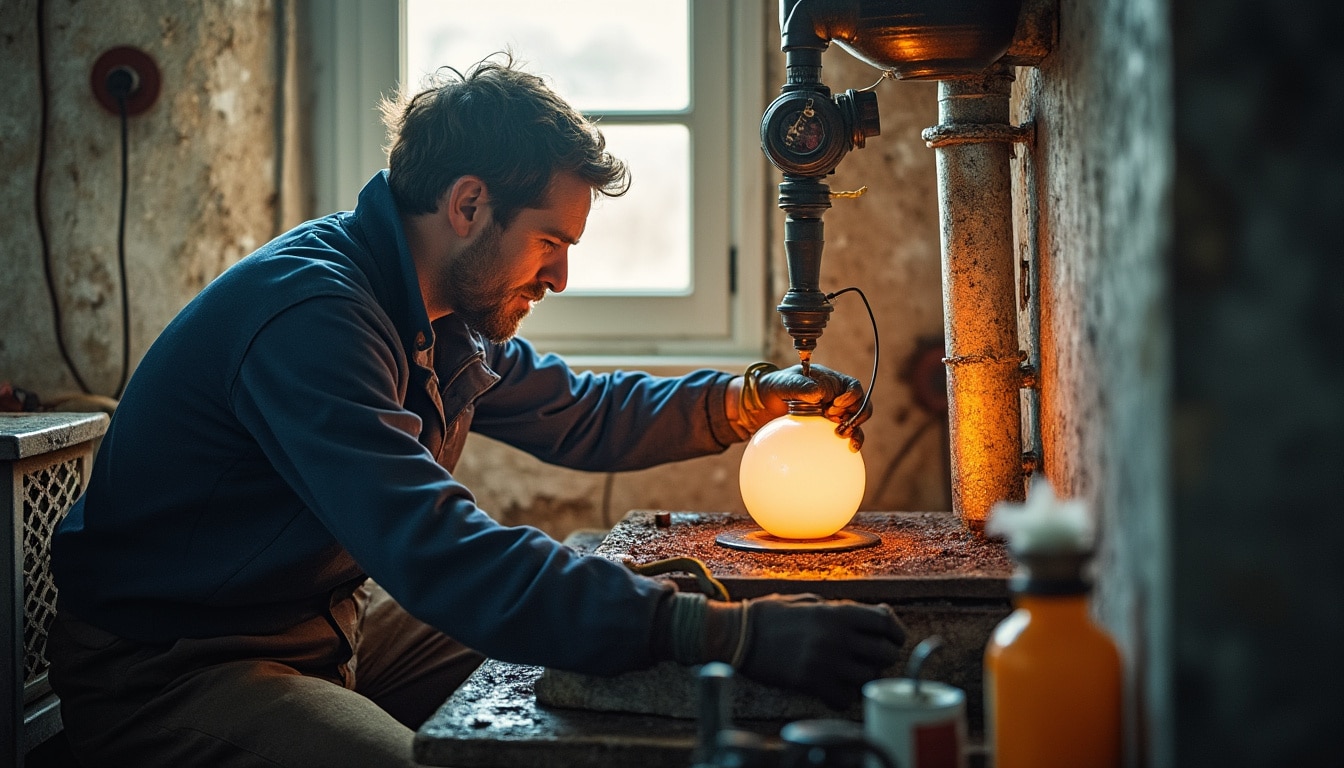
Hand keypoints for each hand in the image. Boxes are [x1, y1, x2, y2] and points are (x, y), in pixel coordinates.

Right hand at [736, 593, 904, 709]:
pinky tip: (834, 687)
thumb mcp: (807, 601)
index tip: (894, 637)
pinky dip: (844, 696)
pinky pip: (845, 698)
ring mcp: (825, 662)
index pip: (884, 623)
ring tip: (851, 671)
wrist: (739, 636)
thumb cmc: (770, 615)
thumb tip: (872, 616)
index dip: (895, 631)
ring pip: (868, 677)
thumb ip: (839, 610)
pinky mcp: (811, 683)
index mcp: (836, 613)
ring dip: (864, 676)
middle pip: (885, 653)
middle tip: (872, 656)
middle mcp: (835, 638)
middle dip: (883, 655)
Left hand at [745, 364, 871, 449]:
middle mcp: (838, 399)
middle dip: (857, 417)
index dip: (851, 397)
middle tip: (839, 426)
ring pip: (856, 424)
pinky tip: (846, 452)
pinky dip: (847, 445)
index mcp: (832, 382)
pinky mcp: (829, 431)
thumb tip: (818, 393)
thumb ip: (800, 386)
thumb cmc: (777, 386)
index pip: (853, 388)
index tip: (834, 406)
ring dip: (856, 433)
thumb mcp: (785, 383)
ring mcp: (835, 416)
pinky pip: (843, 438)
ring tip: (848, 442)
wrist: (765, 403)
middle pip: (861, 407)